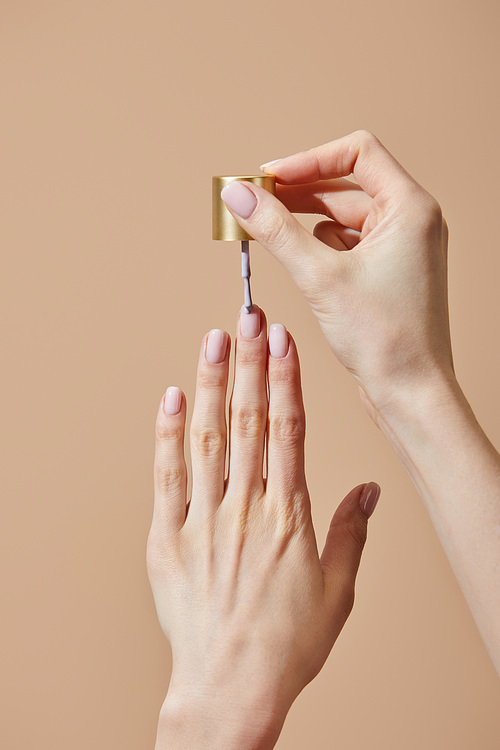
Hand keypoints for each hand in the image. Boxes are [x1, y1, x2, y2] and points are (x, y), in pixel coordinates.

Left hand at [147, 307, 379, 748]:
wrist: (230, 687)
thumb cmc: (287, 643)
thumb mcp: (337, 591)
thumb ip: (352, 533)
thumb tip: (369, 490)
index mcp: (289, 516)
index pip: (287, 430)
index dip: (284, 379)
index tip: (282, 341)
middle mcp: (246, 509)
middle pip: (249, 421)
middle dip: (250, 363)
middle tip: (249, 317)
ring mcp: (204, 521)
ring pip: (208, 438)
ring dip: (213, 385)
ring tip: (215, 340)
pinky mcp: (168, 538)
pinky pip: (167, 477)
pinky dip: (167, 435)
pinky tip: (172, 397)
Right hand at [221, 130, 452, 414]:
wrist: (411, 393)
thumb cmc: (385, 339)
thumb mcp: (320, 277)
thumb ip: (276, 230)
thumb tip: (238, 196)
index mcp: (411, 208)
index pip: (357, 152)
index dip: (308, 160)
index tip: (269, 179)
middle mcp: (412, 221)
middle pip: (346, 186)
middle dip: (298, 195)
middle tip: (255, 204)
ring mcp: (401, 248)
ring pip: (343, 218)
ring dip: (305, 224)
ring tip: (269, 235)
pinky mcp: (388, 273)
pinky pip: (347, 246)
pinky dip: (319, 250)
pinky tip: (301, 266)